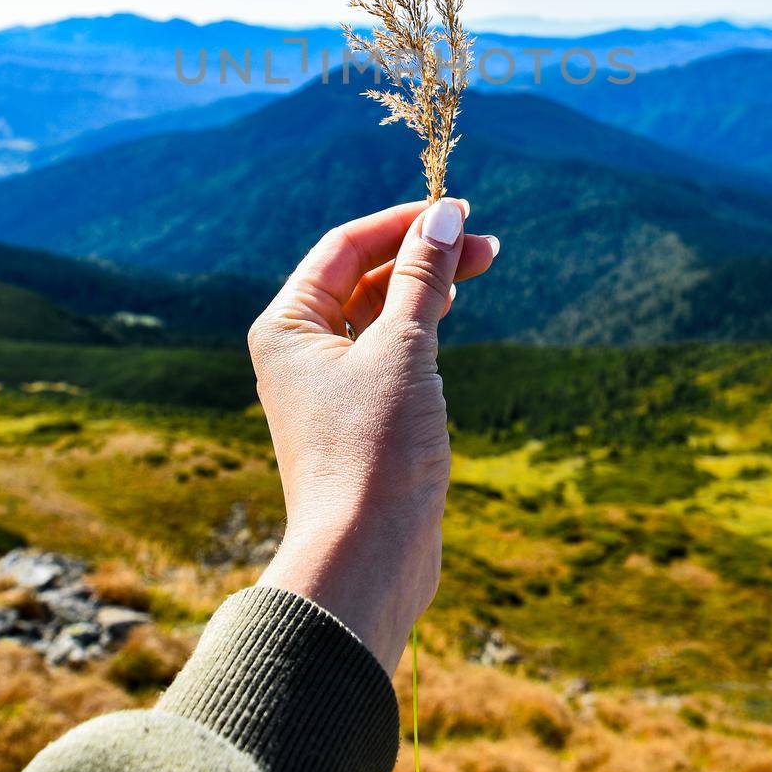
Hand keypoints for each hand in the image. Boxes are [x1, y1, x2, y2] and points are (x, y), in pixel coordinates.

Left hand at [250, 198, 497, 673]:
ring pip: (379, 314)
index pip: (344, 247)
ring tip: (479, 265)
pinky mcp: (360, 418)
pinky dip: (421, 327)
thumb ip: (423, 277)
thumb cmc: (373, 451)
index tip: (457, 210)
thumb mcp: (403, 349)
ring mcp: (329, 386)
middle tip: (485, 243)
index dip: (401, 223)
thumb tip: (445, 216)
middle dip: (421, 254)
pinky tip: (451, 317)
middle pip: (362, 277)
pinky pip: (389, 352)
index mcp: (286, 326)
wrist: (366, 560)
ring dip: (426, 287)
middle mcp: (298, 351)